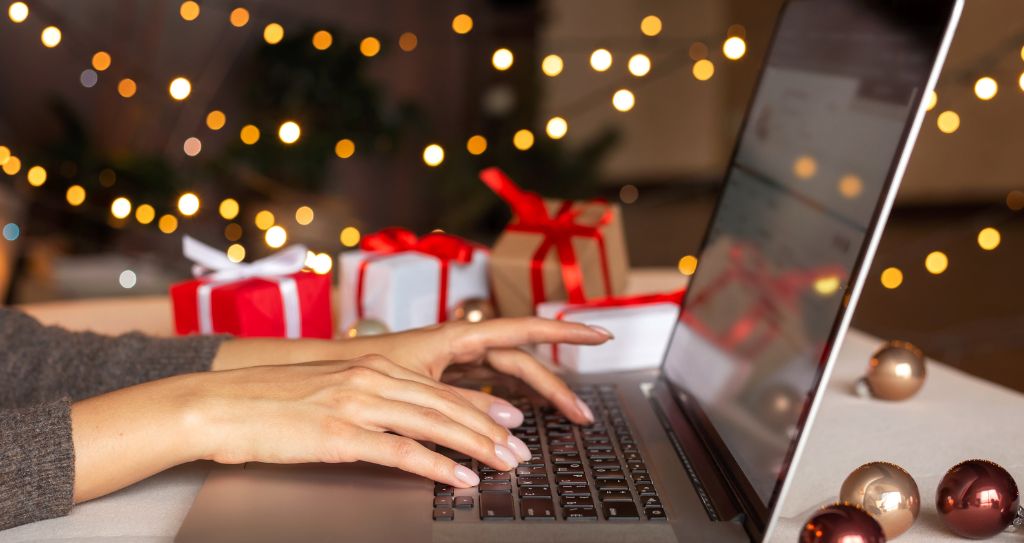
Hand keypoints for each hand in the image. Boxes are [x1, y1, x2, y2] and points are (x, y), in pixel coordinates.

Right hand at [71, 355, 534, 502]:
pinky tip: (460, 478)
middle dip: (490, 430)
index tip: (510, 422)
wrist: (216, 405)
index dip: (481, 406)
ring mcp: (356, 404)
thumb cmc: (267, 403)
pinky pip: (401, 452)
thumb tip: (400, 423)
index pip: (439, 389)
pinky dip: (437, 466)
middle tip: (520, 450)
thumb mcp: (328, 393)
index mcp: (370, 366)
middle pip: (446, 405)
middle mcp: (370, 378)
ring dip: (477, 447)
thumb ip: (367, 401)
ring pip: (434, 424)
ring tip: (506, 465)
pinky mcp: (340, 434)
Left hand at [363, 318, 611, 425]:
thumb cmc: (360, 368)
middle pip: (523, 363)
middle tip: (584, 415)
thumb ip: (462, 403)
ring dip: (539, 398)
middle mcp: (462, 344)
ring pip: (510, 378)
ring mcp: (456, 361)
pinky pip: (490, 388)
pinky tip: (525, 419)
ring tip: (567, 419)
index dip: (566, 332)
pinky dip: (511, 403)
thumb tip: (508, 420)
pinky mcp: (446, 379)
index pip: (525, 330)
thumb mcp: (416, 387)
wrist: (323, 372)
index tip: (601, 334)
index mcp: (459, 335)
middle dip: (558, 388)